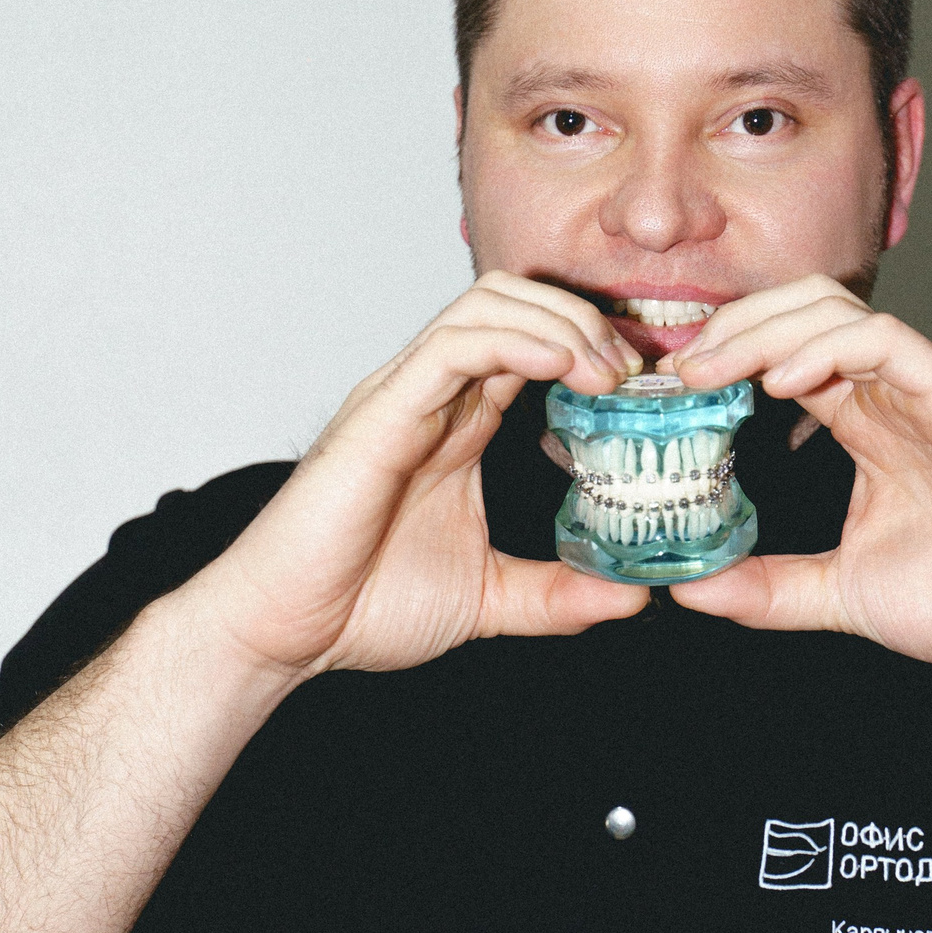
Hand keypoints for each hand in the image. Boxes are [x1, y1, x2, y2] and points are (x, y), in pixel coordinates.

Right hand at [189, 276, 646, 676]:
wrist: (284, 631)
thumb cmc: (361, 604)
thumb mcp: (490, 598)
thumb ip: (558, 594)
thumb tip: (631, 599)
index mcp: (458, 422)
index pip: (532, 342)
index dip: (593, 345)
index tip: (647, 384)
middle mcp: (432, 394)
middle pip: (515, 301)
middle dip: (586, 320)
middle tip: (637, 372)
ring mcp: (404, 395)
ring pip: (488, 305)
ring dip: (562, 323)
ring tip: (609, 370)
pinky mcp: (381, 411)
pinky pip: (454, 346)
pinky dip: (517, 340)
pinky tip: (563, 365)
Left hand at [664, 277, 931, 667]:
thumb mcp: (838, 593)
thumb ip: (768, 585)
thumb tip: (690, 588)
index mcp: (864, 422)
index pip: (783, 353)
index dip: (724, 358)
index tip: (670, 392)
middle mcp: (891, 392)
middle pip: (802, 312)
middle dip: (733, 329)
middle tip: (679, 372)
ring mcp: (927, 387)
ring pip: (838, 311)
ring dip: (766, 330)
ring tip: (714, 369)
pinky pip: (887, 342)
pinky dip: (828, 346)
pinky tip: (782, 380)